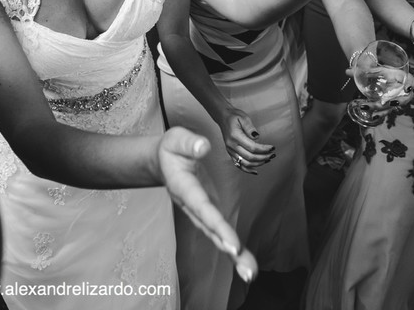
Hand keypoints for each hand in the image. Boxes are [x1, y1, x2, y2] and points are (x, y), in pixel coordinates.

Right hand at [158, 128, 257, 283]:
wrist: (163, 161)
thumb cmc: (172, 150)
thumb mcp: (176, 139)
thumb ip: (189, 144)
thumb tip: (203, 147)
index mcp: (184, 188)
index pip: (203, 209)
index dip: (218, 226)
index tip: (232, 244)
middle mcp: (193, 206)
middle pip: (211, 230)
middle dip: (228, 248)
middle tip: (246, 270)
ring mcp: (201, 213)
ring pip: (217, 236)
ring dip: (234, 256)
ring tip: (250, 273)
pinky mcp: (210, 214)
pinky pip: (222, 233)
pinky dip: (234, 250)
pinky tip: (247, 264)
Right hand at [218, 108, 273, 173]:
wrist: (223, 118)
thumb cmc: (234, 117)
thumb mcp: (243, 117)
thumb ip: (250, 127)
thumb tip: (257, 137)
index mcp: (235, 136)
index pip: (252, 147)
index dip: (264, 149)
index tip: (272, 148)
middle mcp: (232, 146)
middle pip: (250, 157)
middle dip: (263, 157)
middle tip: (272, 154)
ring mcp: (230, 151)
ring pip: (245, 163)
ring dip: (258, 163)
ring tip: (268, 159)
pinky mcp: (231, 153)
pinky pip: (239, 165)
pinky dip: (247, 169)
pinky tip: (255, 171)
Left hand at [344, 74, 413, 113]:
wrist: (378, 77)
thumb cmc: (379, 71)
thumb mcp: (372, 69)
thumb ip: (361, 70)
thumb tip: (347, 71)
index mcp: (401, 77)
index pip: (410, 80)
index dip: (411, 84)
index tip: (408, 88)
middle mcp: (401, 89)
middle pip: (402, 98)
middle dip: (394, 102)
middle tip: (383, 103)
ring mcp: (396, 99)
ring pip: (393, 106)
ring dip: (384, 110)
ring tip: (374, 114)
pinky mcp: (389, 105)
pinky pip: (387, 111)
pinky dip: (380, 114)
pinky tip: (372, 116)